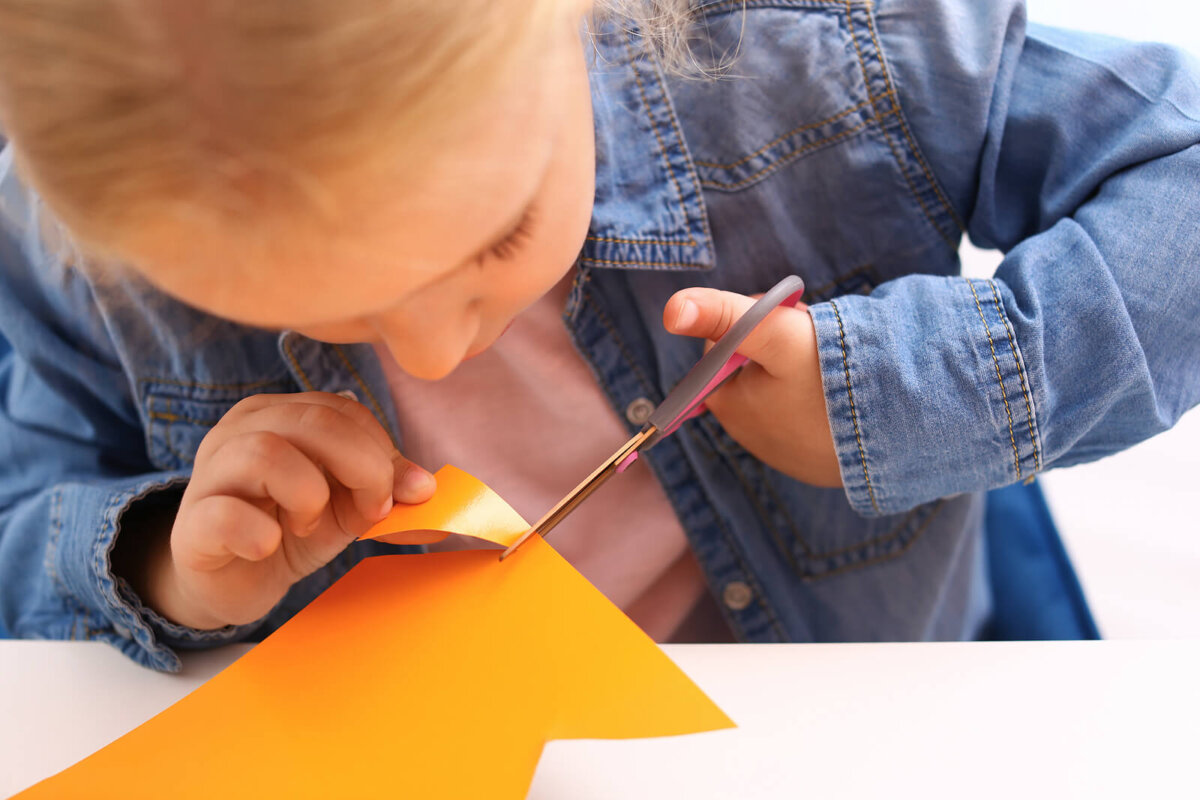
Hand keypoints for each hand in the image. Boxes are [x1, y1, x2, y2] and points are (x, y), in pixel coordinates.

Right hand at [148, 392, 435, 628]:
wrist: (230, 582)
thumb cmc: (288, 529)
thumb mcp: (345, 505)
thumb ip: (383, 488)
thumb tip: (424, 487)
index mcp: (279, 414)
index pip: (343, 409)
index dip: (380, 450)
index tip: (395, 493)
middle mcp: (239, 430)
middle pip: (313, 421)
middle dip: (362, 467)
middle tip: (369, 509)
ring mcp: (208, 474)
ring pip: (266, 453)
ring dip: (308, 495)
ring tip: (308, 525)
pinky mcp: (190, 524)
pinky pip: (225, 514)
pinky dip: (260, 532)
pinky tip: (269, 546)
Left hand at [663, 288, 842, 487]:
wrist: (902, 426)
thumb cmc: (831, 376)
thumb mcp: (773, 333)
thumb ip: (724, 314)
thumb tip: (671, 310)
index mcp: (727, 406)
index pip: (725, 343)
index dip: (753, 320)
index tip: (787, 316)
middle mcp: (749, 435)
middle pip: (752, 366)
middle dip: (779, 344)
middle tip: (813, 335)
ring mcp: (785, 453)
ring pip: (782, 388)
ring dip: (803, 367)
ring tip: (834, 364)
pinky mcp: (818, 461)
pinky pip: (810, 415)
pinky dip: (824, 397)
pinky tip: (847, 392)